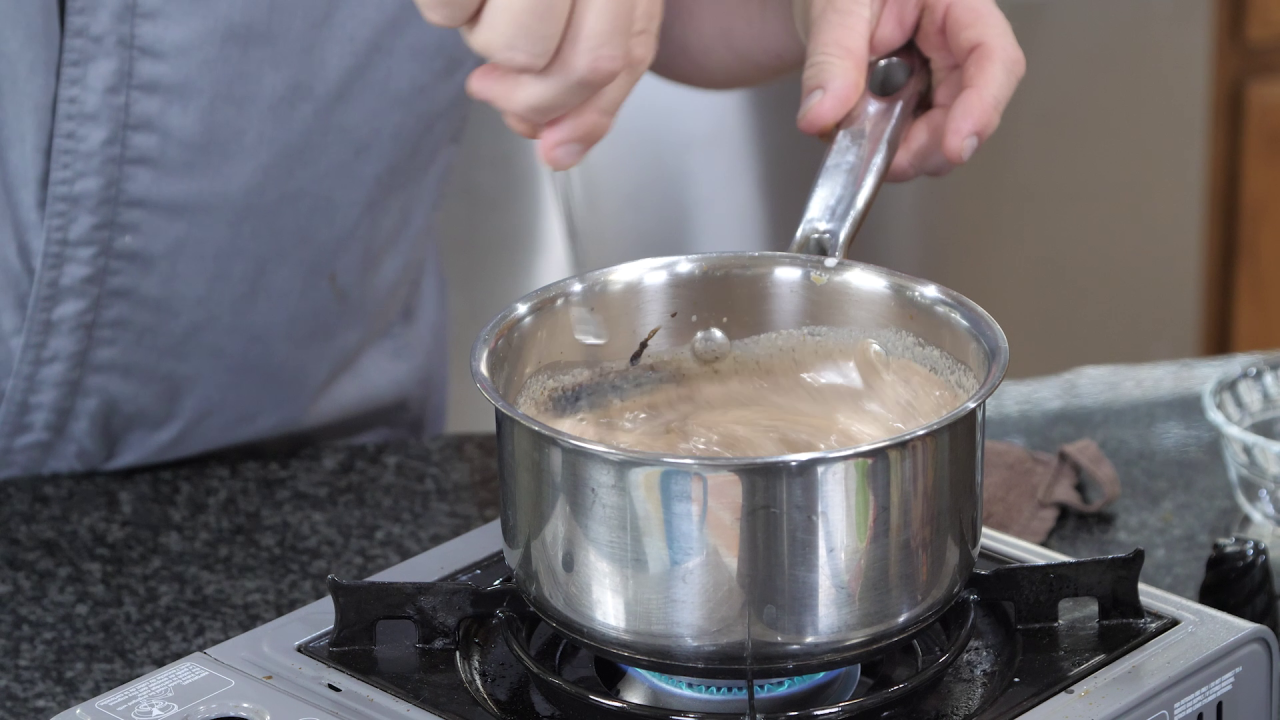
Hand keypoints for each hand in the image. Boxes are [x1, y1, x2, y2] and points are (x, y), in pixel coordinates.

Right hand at [414, 0, 663, 169]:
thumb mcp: (587, 0)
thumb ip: (585, 74)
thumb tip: (559, 151)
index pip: (619, 59)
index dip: (586, 115)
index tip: (555, 147)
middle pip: (575, 66)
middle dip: (531, 98)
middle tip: (494, 85)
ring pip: (512, 49)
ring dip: (485, 41)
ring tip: (488, 0)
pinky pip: (448, 14)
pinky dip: (447, 8)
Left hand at [794, 0, 1024, 179]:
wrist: (825, 2)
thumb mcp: (835, 8)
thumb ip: (831, 57)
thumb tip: (821, 116)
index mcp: (957, 6)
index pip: (993, 56)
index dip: (982, 106)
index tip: (955, 147)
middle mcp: (959, 46)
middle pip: (970, 109)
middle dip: (927, 144)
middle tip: (879, 158)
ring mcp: (942, 79)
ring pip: (944, 135)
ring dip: (903, 152)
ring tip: (854, 137)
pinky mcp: (921, 106)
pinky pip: (916, 142)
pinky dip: (886, 151)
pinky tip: (857, 137)